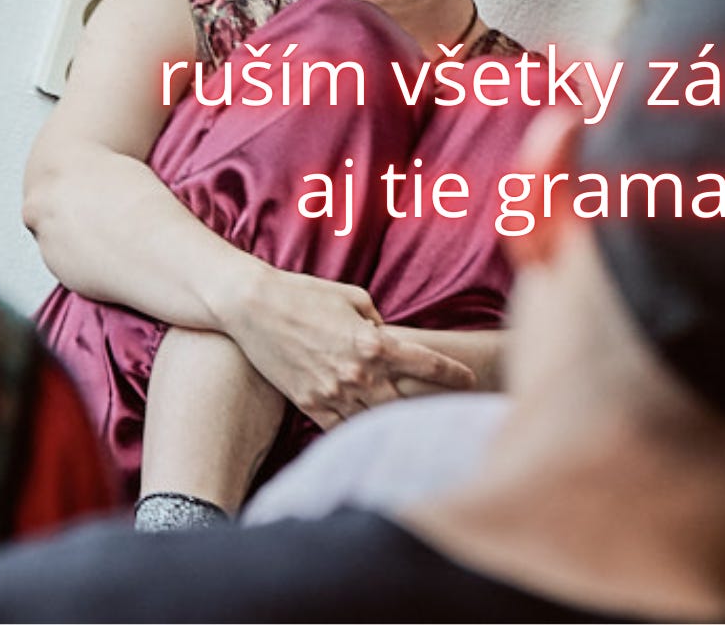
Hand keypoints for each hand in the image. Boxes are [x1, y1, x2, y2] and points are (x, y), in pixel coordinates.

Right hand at [227, 269, 474, 429]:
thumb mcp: (352, 297)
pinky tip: (372, 431)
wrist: (253, 307)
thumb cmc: (304, 293)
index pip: (427, 364)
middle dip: (430, 407)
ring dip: (396, 423)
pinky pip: (343, 427)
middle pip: (407, 403)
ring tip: (416, 429)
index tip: (471, 379)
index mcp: (373, 342)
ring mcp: (332, 393)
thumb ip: (377, 320)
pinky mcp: (310, 405)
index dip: (453, 374)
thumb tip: (386, 335)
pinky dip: (359, 429)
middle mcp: (358, 373)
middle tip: (450, 412)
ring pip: (376, 420)